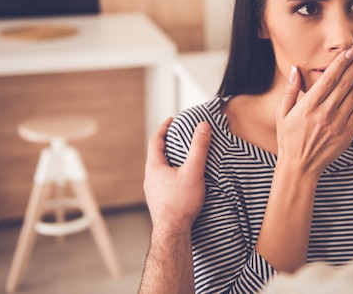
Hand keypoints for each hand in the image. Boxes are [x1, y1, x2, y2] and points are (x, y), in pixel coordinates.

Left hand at [143, 117, 211, 231]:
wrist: (173, 232)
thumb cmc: (181, 203)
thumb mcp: (193, 171)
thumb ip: (199, 148)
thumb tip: (203, 127)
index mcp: (154, 167)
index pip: (155, 140)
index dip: (164, 128)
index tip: (171, 121)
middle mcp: (150, 178)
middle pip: (156, 155)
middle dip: (167, 144)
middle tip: (178, 137)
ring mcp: (153, 191)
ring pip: (159, 170)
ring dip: (169, 161)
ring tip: (182, 158)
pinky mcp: (159, 202)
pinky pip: (163, 182)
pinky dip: (171, 174)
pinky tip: (182, 181)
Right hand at [275, 42, 352, 176]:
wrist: (300, 166)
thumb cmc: (289, 138)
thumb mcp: (282, 113)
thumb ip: (290, 90)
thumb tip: (294, 69)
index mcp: (309, 106)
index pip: (330, 78)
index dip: (342, 62)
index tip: (352, 49)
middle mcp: (325, 113)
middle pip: (347, 82)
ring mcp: (339, 123)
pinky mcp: (348, 133)